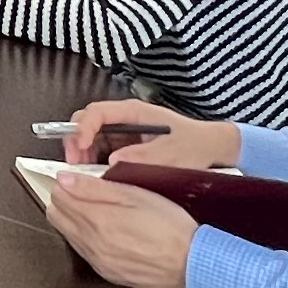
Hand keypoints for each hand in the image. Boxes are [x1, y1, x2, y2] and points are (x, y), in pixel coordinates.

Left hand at [44, 168, 198, 287]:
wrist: (192, 264)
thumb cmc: (170, 227)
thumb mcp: (136, 195)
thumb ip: (95, 188)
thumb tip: (64, 180)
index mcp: (97, 221)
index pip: (58, 197)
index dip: (65, 183)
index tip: (75, 178)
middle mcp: (91, 245)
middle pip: (57, 217)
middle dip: (65, 200)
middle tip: (83, 191)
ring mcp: (98, 262)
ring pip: (68, 235)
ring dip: (74, 219)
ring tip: (98, 209)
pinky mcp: (108, 274)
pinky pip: (83, 252)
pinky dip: (86, 237)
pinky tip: (105, 230)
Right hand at [64, 98, 236, 169]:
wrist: (213, 149)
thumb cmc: (195, 145)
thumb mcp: (172, 153)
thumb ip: (142, 156)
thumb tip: (112, 161)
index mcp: (134, 112)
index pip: (98, 112)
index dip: (83, 127)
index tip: (80, 146)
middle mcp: (125, 119)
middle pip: (87, 121)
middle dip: (76, 140)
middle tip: (75, 163)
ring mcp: (124, 133)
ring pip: (91, 137)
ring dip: (82, 153)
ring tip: (83, 172)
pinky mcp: (126, 146)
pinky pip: (101, 150)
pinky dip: (93, 161)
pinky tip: (95, 175)